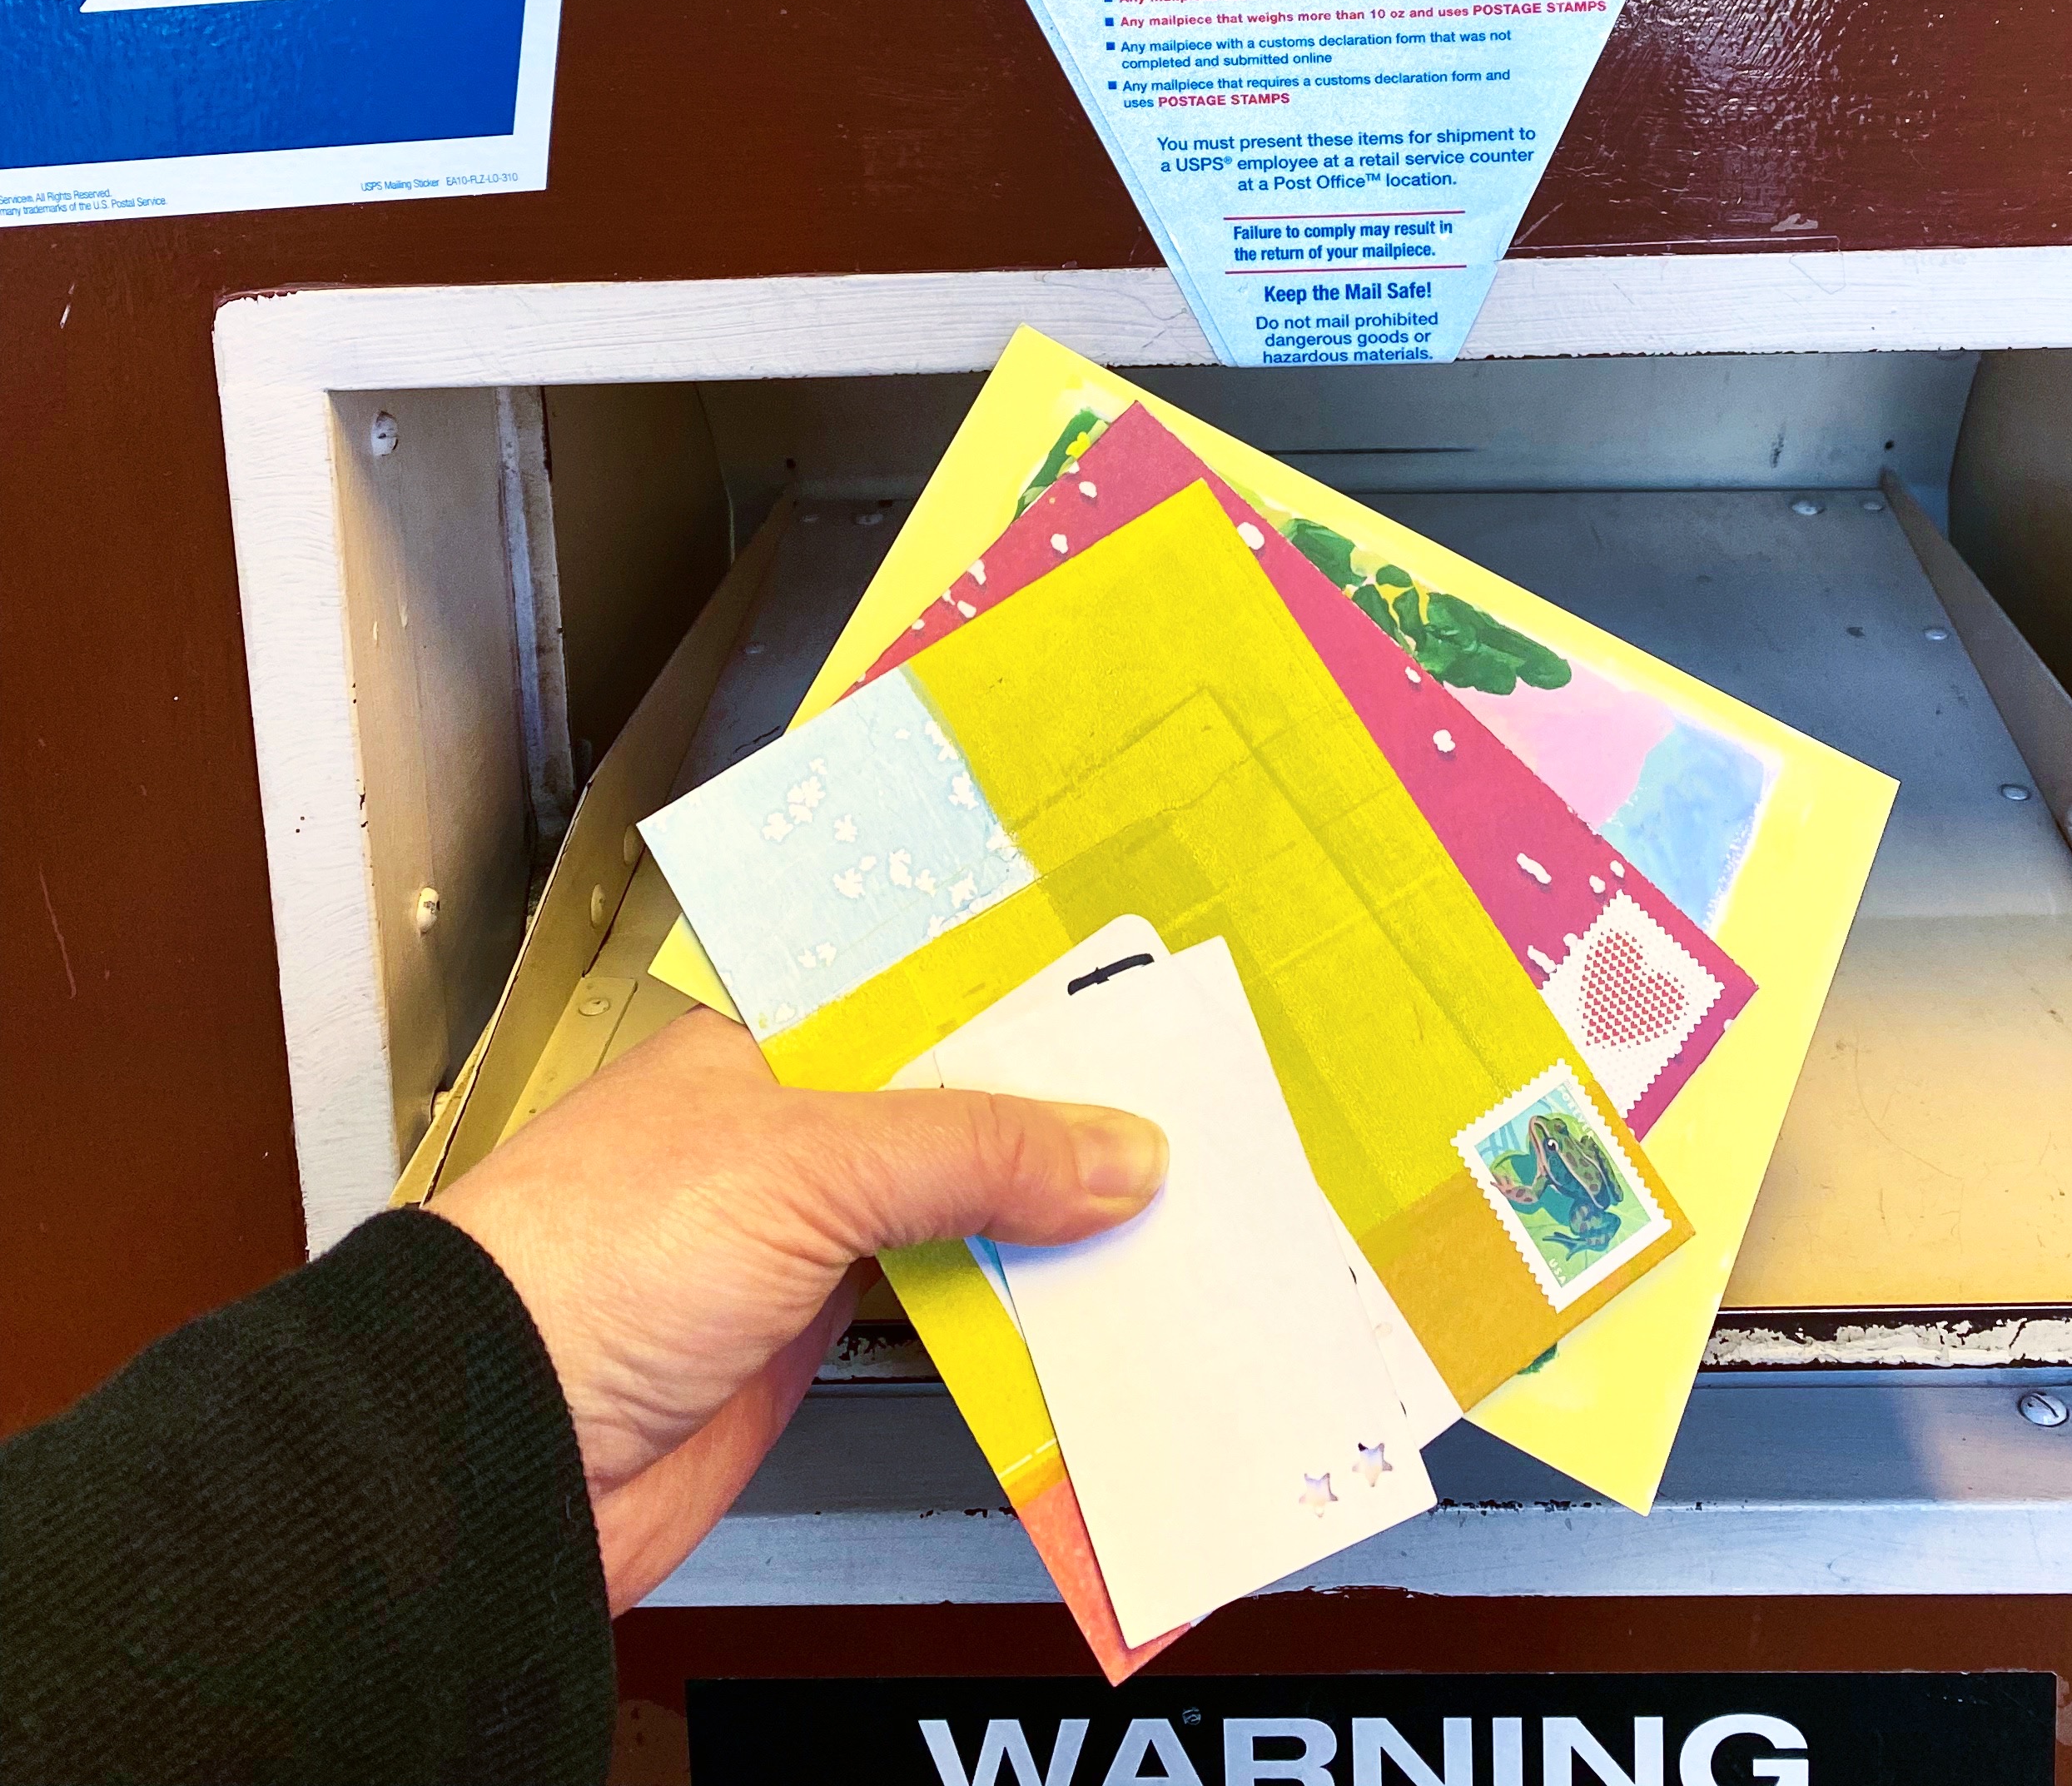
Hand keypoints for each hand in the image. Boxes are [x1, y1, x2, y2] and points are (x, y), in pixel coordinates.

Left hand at [432, 1007, 1165, 1613]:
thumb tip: (1117, 1149)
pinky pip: (944, 1309)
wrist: (499, 1454)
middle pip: (956, 1110)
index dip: (1028, 1005)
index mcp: (769, 1042)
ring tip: (1174, 1202)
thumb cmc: (592, 1259)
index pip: (928, 1001)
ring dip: (1049, 1222)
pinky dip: (1016, 1312)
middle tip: (1189, 1107)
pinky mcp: (815, 1338)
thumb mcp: (808, 1161)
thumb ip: (973, 1151)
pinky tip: (1090, 1302)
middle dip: (1059, 1120)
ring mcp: (804, 1238)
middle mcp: (790, 1129)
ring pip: (959, 1213)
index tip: (1139, 1008)